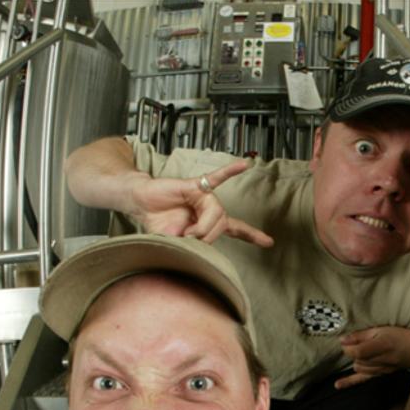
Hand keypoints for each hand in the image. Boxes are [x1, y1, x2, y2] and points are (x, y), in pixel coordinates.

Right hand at [128, 160, 273, 246]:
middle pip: (223, 224)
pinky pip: (214, 178)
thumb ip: (192, 244)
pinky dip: (229, 172)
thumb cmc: (158, 222)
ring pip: (216, 212)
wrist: (140, 204)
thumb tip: (200, 241)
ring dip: (202, 226)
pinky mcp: (194, 186)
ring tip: (186, 232)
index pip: (235, 229)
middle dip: (207, 236)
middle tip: (189, 239)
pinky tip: (243, 165)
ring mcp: (203, 196)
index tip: (269, 242)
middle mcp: (210, 208)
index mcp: (209, 222)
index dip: (251, 236)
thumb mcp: (176, 241)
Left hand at [335, 326, 409, 389]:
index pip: (358, 352)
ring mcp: (382, 370)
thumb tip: (342, 340)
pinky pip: (363, 380)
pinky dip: (349, 382)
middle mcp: (382, 360)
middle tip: (356, 343)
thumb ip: (361, 335)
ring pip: (358, 368)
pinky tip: (337, 385)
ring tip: (362, 352)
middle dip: (352, 352)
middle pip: (357, 360)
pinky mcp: (381, 375)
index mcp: (382, 345)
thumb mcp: (381, 329)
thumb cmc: (400, 335)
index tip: (346, 341)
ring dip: (356, 361)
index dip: (348, 347)